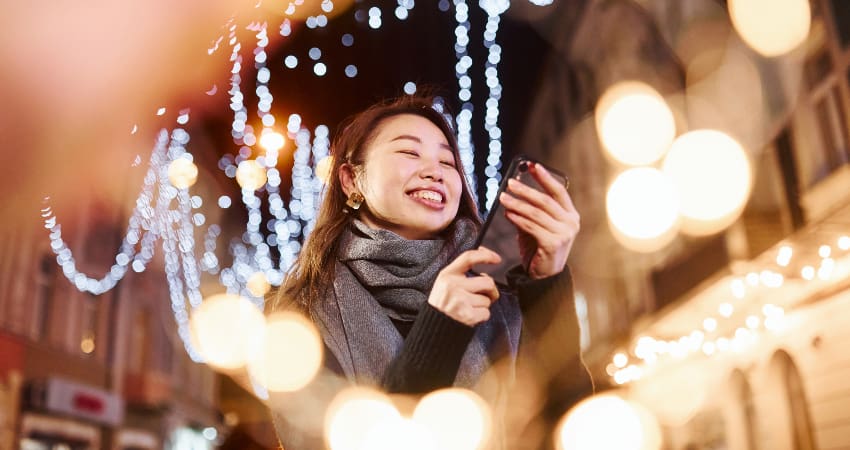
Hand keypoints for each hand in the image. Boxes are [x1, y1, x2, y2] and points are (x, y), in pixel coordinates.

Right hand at [428, 247, 501, 325]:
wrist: (433, 326)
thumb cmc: (442, 304)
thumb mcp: (444, 283)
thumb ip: (461, 273)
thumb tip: (484, 266)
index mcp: (447, 275)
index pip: (468, 258)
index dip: (485, 256)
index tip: (497, 259)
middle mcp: (453, 285)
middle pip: (488, 282)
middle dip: (491, 291)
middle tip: (485, 295)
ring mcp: (460, 300)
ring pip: (488, 300)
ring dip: (483, 305)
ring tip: (470, 308)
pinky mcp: (467, 315)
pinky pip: (486, 313)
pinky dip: (482, 316)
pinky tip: (471, 316)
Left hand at [499, 162, 579, 278]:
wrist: (544, 276)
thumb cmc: (540, 248)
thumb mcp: (537, 225)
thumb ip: (531, 210)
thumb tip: (514, 190)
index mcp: (571, 215)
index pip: (559, 191)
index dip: (545, 177)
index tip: (532, 166)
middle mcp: (571, 223)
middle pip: (545, 201)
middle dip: (526, 190)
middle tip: (510, 183)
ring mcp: (564, 234)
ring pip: (536, 213)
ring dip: (517, 204)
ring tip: (503, 198)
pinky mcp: (553, 244)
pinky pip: (531, 226)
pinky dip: (518, 219)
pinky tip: (507, 213)